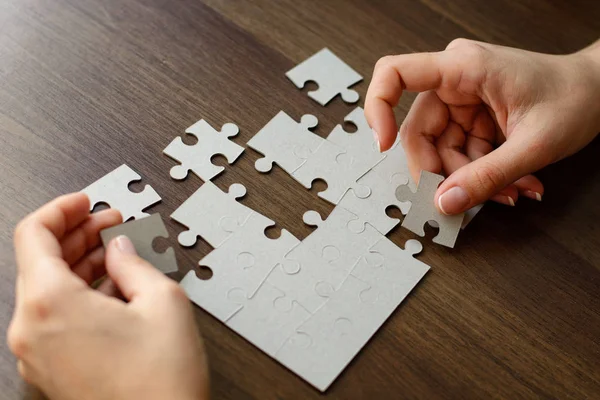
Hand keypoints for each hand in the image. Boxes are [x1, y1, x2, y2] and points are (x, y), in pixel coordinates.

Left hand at [8, 193, 208, 399]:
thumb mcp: (163, 301)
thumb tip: (120, 249)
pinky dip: (79, 294)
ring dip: (79, 264)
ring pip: (47, 290)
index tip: (85, 202)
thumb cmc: (162, 381)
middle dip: (77, 235)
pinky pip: (55, 318)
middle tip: (110, 224)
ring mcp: (37, 355)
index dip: (62, 209)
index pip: (33, 234)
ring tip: (117, 254)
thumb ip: (134, 262)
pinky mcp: (51, 370)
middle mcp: (31, 330)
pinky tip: (113, 288)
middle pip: (40, 261)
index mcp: (50, 305)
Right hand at [365, 38, 599, 213]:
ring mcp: (462, 99)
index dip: (378, 107)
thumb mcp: (534, 144)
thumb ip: (487, 176)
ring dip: (469, 178)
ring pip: (440, 149)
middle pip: (419, 130)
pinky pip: (459, 152)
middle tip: (459, 199)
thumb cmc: (576, 96)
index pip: (395, 73)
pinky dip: (480, 173)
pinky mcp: (471, 116)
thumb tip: (445, 202)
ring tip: (509, 191)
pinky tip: (511, 183)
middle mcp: (455, 79)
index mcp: (464, 67)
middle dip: (441, 171)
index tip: (384, 144)